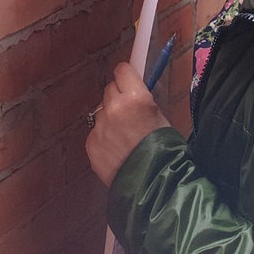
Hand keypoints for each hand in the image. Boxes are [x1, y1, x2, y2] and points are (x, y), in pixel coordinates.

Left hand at [86, 62, 169, 187]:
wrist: (152, 184)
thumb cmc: (163, 149)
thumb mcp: (158, 116)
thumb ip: (141, 100)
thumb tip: (132, 89)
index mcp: (136, 97)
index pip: (122, 70)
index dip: (126, 76)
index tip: (128, 81)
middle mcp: (115, 107)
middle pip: (110, 89)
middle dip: (118, 97)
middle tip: (129, 111)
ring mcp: (100, 126)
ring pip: (101, 110)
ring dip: (110, 117)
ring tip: (123, 135)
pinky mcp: (91, 143)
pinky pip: (96, 131)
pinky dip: (104, 137)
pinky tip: (116, 149)